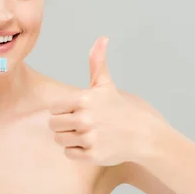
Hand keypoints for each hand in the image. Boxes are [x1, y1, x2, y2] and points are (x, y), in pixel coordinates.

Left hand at [49, 37, 158, 165]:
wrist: (141, 134)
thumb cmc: (118, 108)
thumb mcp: (105, 84)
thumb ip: (97, 62)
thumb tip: (102, 38)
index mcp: (83, 100)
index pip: (53, 109)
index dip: (63, 111)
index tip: (78, 112)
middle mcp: (84, 118)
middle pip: (53, 125)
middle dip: (64, 126)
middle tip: (81, 125)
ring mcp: (89, 138)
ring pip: (59, 140)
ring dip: (70, 139)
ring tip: (86, 134)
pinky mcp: (92, 155)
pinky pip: (68, 154)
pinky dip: (77, 151)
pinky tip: (90, 145)